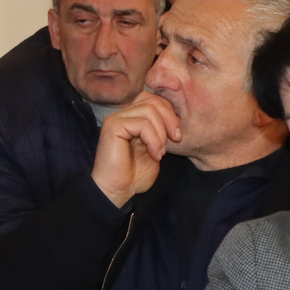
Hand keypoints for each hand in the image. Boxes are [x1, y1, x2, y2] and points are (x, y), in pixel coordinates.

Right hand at [91, 91, 180, 206]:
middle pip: (152, 100)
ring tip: (160, 152)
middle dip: (170, 119)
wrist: (118, 190)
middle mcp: (122, 114)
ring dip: (161, 133)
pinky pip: (141, 123)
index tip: (177, 136)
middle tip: (175, 140)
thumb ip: (160, 131)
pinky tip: (154, 154)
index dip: (169, 112)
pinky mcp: (113, 127)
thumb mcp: (156, 149)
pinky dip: (154, 139)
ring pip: (149, 110)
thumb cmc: (135, 174)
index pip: (153, 99)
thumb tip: (175, 118)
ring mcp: (116, 119)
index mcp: (132, 118)